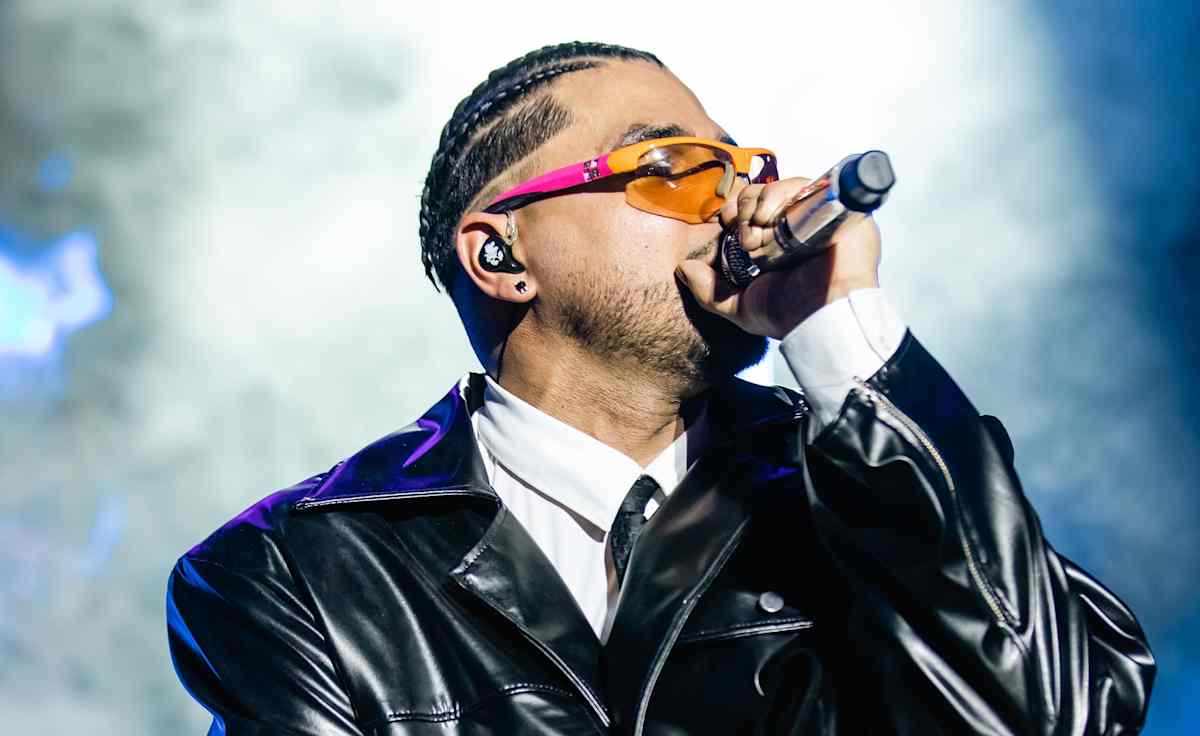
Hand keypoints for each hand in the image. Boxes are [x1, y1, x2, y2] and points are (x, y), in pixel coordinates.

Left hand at [675, 176, 881, 338]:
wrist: (822, 318)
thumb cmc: (789, 314)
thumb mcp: (739, 305)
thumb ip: (709, 291)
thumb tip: (684, 269)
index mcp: (778, 242)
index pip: (752, 208)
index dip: (735, 209)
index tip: (726, 222)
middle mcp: (799, 225)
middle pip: (764, 194)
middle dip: (745, 209)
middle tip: (745, 237)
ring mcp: (820, 214)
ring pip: (783, 187)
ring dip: (761, 204)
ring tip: (758, 231)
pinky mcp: (841, 207)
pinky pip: (807, 185)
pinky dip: (783, 196)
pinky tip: (773, 221)